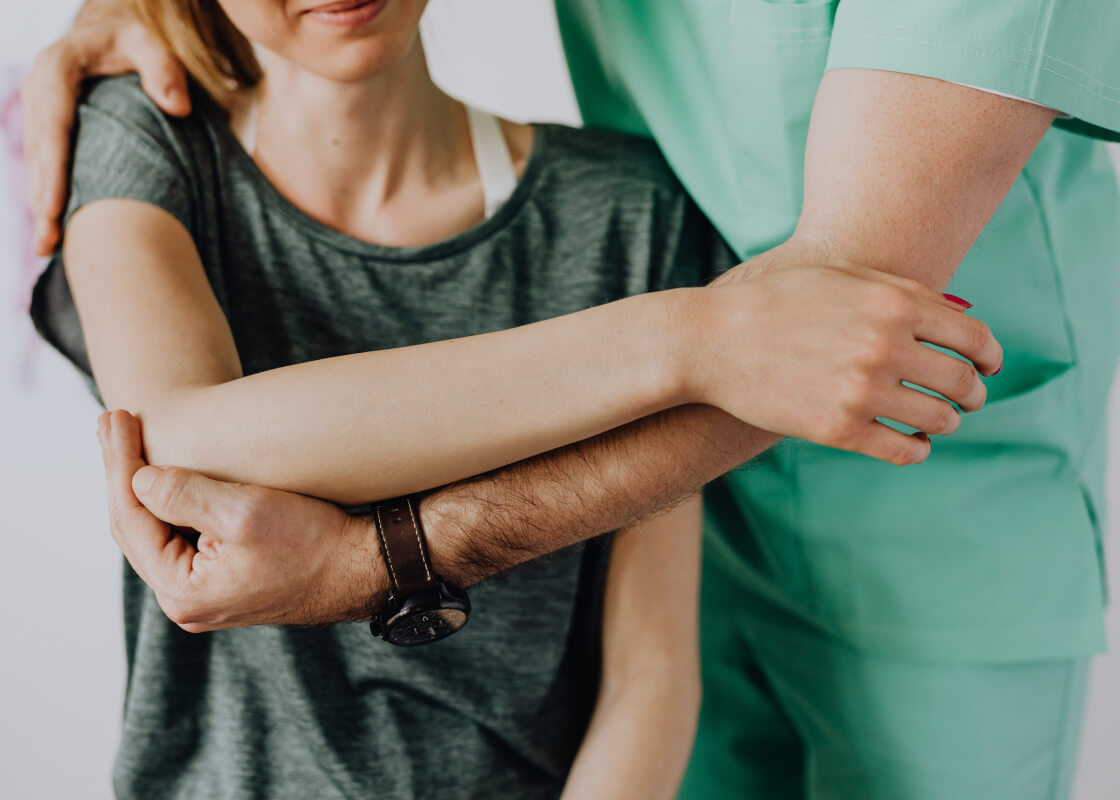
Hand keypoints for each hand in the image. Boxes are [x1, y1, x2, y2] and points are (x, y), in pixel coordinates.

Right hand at [22, 1, 189, 255]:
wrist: (110, 33)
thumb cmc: (134, 41)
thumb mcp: (150, 43)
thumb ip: (165, 69)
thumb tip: (179, 107)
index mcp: (57, 68)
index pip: (53, 122)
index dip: (52, 167)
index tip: (53, 206)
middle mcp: (40, 92)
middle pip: (38, 153)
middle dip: (41, 198)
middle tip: (49, 242)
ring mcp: (40, 113)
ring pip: (35, 165)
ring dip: (40, 206)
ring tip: (47, 248)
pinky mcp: (47, 130)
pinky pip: (45, 167)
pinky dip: (48, 197)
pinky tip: (55, 233)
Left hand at [96, 410, 382, 632]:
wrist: (363, 569)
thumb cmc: (315, 542)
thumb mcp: (246, 512)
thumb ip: (183, 494)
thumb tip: (137, 478)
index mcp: (183, 590)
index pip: (131, 518)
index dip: (120, 464)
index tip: (116, 417)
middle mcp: (186, 601)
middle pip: (135, 527)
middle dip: (122, 471)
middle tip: (111, 420)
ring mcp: (205, 593)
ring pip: (155, 533)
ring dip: (141, 485)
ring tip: (128, 440)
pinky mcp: (224, 580)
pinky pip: (179, 538)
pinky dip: (168, 503)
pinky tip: (164, 476)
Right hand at [684, 258, 1001, 464]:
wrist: (711, 341)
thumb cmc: (777, 302)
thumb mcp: (843, 278)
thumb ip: (904, 293)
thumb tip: (960, 322)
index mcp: (893, 303)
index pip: (974, 338)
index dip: (989, 356)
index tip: (987, 366)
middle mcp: (884, 347)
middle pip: (961, 381)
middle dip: (972, 392)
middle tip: (966, 398)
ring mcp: (861, 391)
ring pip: (939, 420)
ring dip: (946, 422)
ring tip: (936, 420)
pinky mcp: (838, 429)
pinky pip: (904, 450)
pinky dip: (917, 449)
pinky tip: (911, 442)